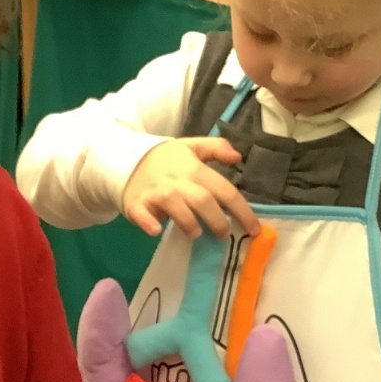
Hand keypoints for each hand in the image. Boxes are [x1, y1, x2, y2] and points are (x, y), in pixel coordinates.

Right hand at [122, 138, 260, 241]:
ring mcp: (156, 193)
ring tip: (196, 234)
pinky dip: (149, 222)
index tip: (255, 229)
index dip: (242, 210)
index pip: (224, 190)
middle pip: (203, 201)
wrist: (125, 159)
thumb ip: (216, 148)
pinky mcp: (136, 205)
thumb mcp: (191, 147)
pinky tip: (156, 230)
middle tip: (225, 235)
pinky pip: (142, 215)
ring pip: (176, 208)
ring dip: (188, 223)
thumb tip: (237, 156)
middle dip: (218, 220)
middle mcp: (178, 182)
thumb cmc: (165, 159)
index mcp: (194, 169)